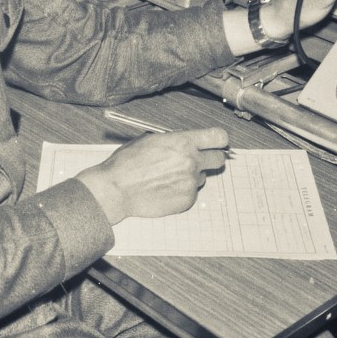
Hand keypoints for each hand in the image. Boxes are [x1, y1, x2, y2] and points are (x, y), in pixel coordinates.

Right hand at [76, 127, 228, 224]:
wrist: (117, 189)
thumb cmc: (128, 163)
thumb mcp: (150, 139)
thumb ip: (174, 140)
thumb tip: (188, 142)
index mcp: (183, 142)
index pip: (218, 137)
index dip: (219, 140)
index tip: (217, 143)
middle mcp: (191, 161)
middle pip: (219, 159)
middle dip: (211, 158)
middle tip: (199, 159)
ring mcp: (191, 183)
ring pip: (203, 176)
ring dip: (192, 175)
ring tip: (168, 176)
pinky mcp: (188, 200)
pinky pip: (192, 192)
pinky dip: (182, 190)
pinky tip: (164, 188)